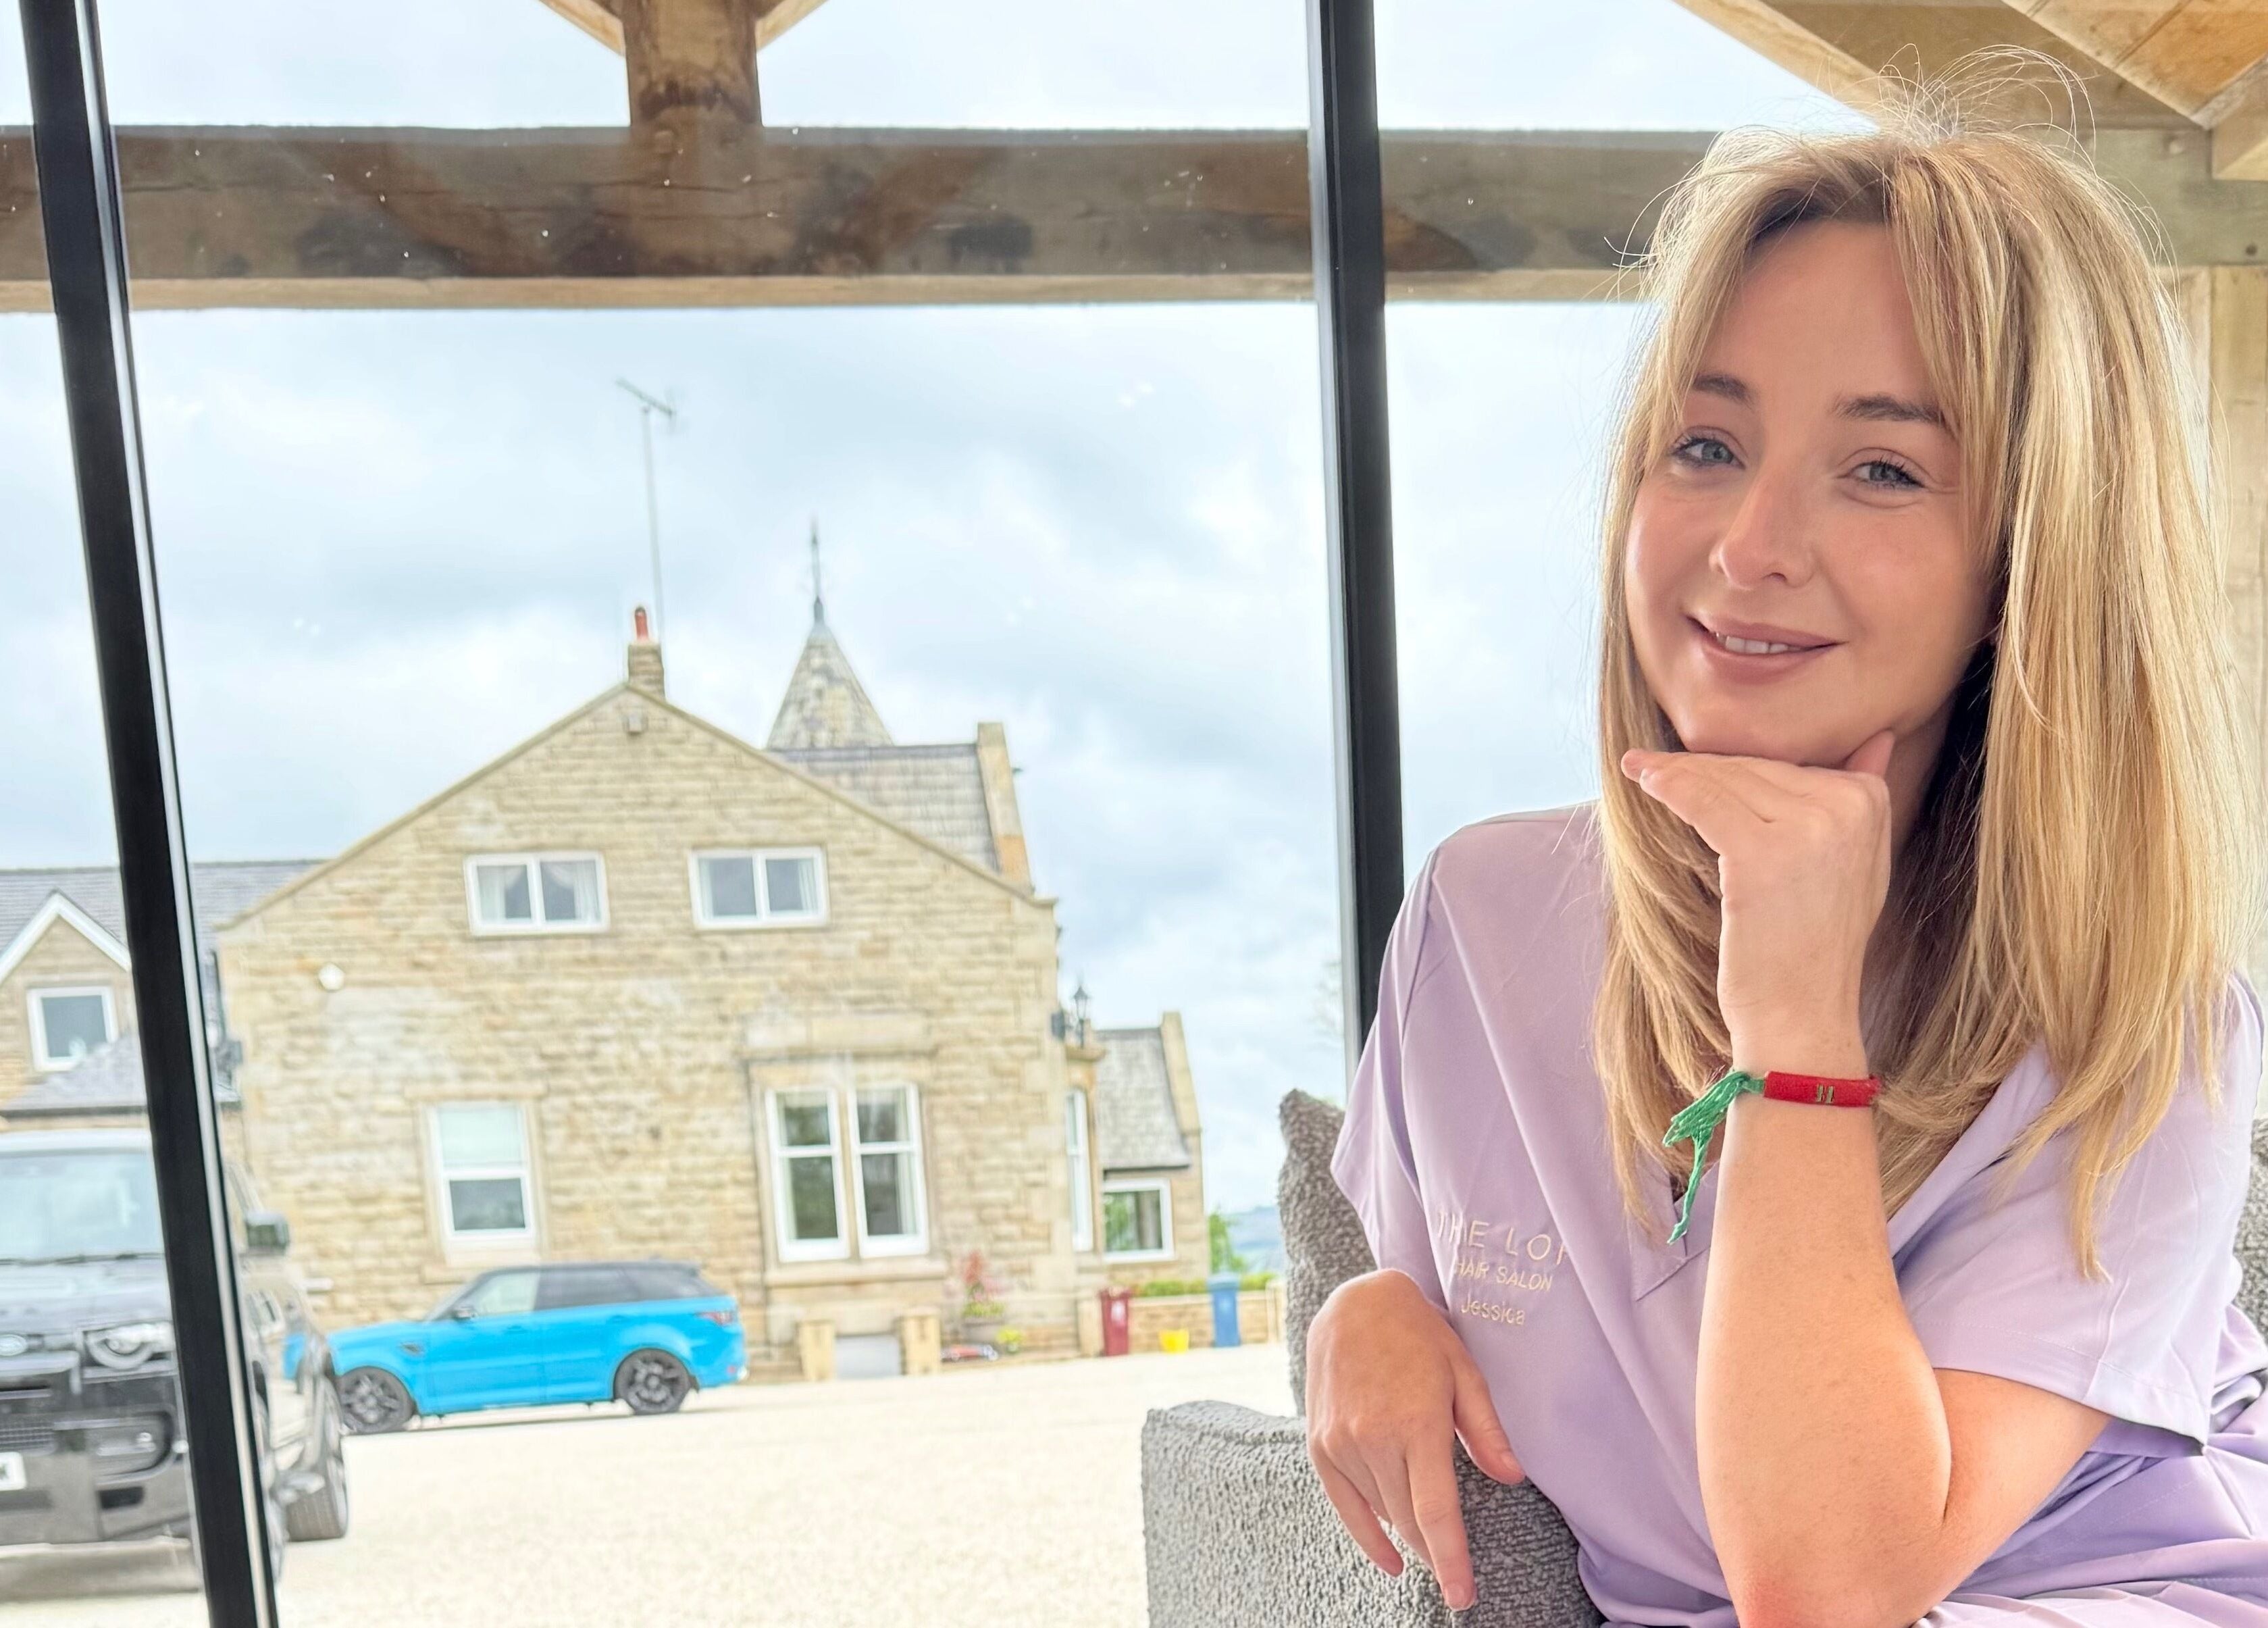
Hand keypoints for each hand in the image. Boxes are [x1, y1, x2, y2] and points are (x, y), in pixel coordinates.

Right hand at [1305, 1268, 1524, 1610]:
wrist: (1353, 1303)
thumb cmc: (1418, 1335)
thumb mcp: (1464, 1372)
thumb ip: (1486, 1431)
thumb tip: (1512, 1478)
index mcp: (1417, 1423)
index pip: (1435, 1513)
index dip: (1451, 1561)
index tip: (1464, 1597)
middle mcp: (1374, 1439)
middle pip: (1409, 1522)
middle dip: (1436, 1556)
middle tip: (1460, 1580)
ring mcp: (1341, 1443)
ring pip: (1382, 1513)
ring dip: (1409, 1534)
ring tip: (1433, 1543)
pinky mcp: (1320, 1443)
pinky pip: (1344, 1505)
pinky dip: (1368, 1537)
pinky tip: (1391, 1559)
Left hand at [1618, 730, 1893, 1061]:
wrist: (1803, 1015)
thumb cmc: (1815, 946)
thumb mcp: (1860, 866)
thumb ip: (1862, 798)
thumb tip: (1878, 739)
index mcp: (1870, 803)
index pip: (1789, 767)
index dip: (1738, 768)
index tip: (1696, 763)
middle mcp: (1847, 808)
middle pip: (1755, 770)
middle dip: (1703, 769)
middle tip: (1653, 765)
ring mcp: (1809, 829)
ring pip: (1725, 783)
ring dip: (1675, 774)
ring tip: (1639, 768)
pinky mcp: (1761, 854)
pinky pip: (1704, 803)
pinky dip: (1669, 788)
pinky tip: (1643, 780)